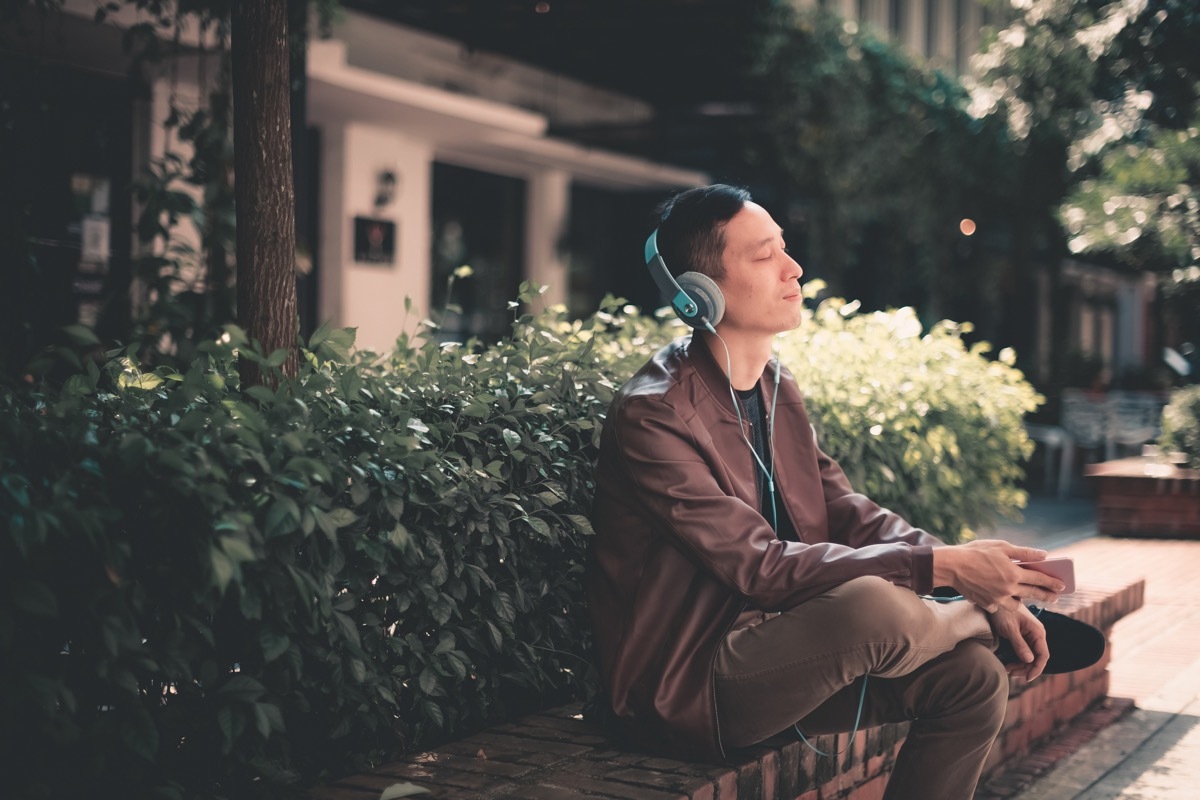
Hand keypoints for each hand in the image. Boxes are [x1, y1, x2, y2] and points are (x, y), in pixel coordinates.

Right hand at [932, 540, 1063, 612]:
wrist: (951, 566)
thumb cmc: (975, 552)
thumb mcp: (1000, 547)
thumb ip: (1024, 552)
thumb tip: (1044, 555)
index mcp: (1014, 572)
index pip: (1040, 578)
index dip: (1053, 582)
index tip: (1062, 585)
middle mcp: (1009, 588)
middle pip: (1033, 594)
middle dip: (1046, 595)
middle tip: (1054, 597)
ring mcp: (998, 598)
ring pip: (1017, 604)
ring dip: (1023, 600)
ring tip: (1025, 597)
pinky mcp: (987, 604)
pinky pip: (999, 606)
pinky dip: (1001, 602)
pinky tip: (998, 596)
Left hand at [989, 604, 1048, 680]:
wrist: (996, 599)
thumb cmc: (1003, 611)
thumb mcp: (1010, 629)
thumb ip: (1020, 644)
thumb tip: (1030, 660)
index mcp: (1038, 633)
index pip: (1043, 656)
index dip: (1037, 669)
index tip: (1027, 678)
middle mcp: (1037, 635)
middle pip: (1037, 658)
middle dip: (1025, 668)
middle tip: (1010, 673)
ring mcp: (1030, 635)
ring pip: (1030, 656)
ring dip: (1021, 665)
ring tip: (1007, 669)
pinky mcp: (1023, 635)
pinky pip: (1024, 651)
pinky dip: (1018, 658)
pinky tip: (1008, 663)